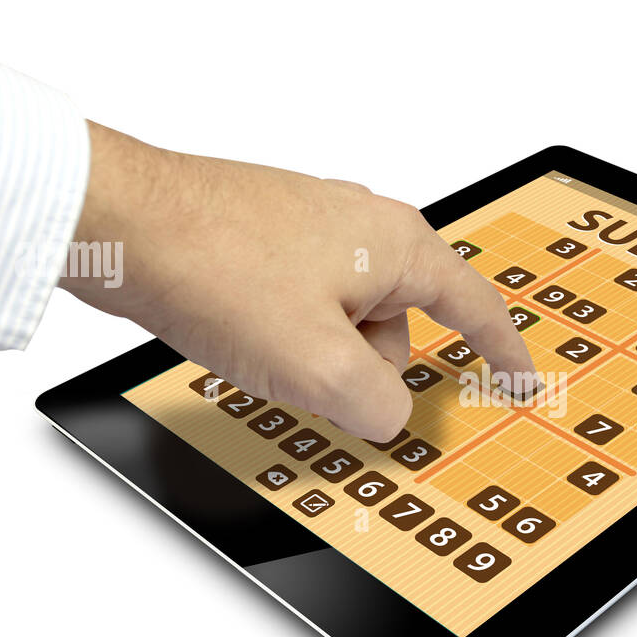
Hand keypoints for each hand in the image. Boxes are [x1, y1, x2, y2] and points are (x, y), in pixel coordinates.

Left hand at [62, 122, 536, 439]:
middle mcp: (364, 225)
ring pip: (345, 323)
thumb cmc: (215, 269)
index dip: (502, 354)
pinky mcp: (268, 240)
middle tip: (318, 385)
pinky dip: (285, 336)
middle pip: (399, 327)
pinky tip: (242, 337)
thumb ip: (379, 405)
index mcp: (398, 244)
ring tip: (260, 352)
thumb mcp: (318, 367)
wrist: (116, 221)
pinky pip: (303, 308)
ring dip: (316, 357)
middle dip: (366, 370)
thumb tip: (389, 415)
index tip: (520, 382)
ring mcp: (312, 228)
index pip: (476, 307)